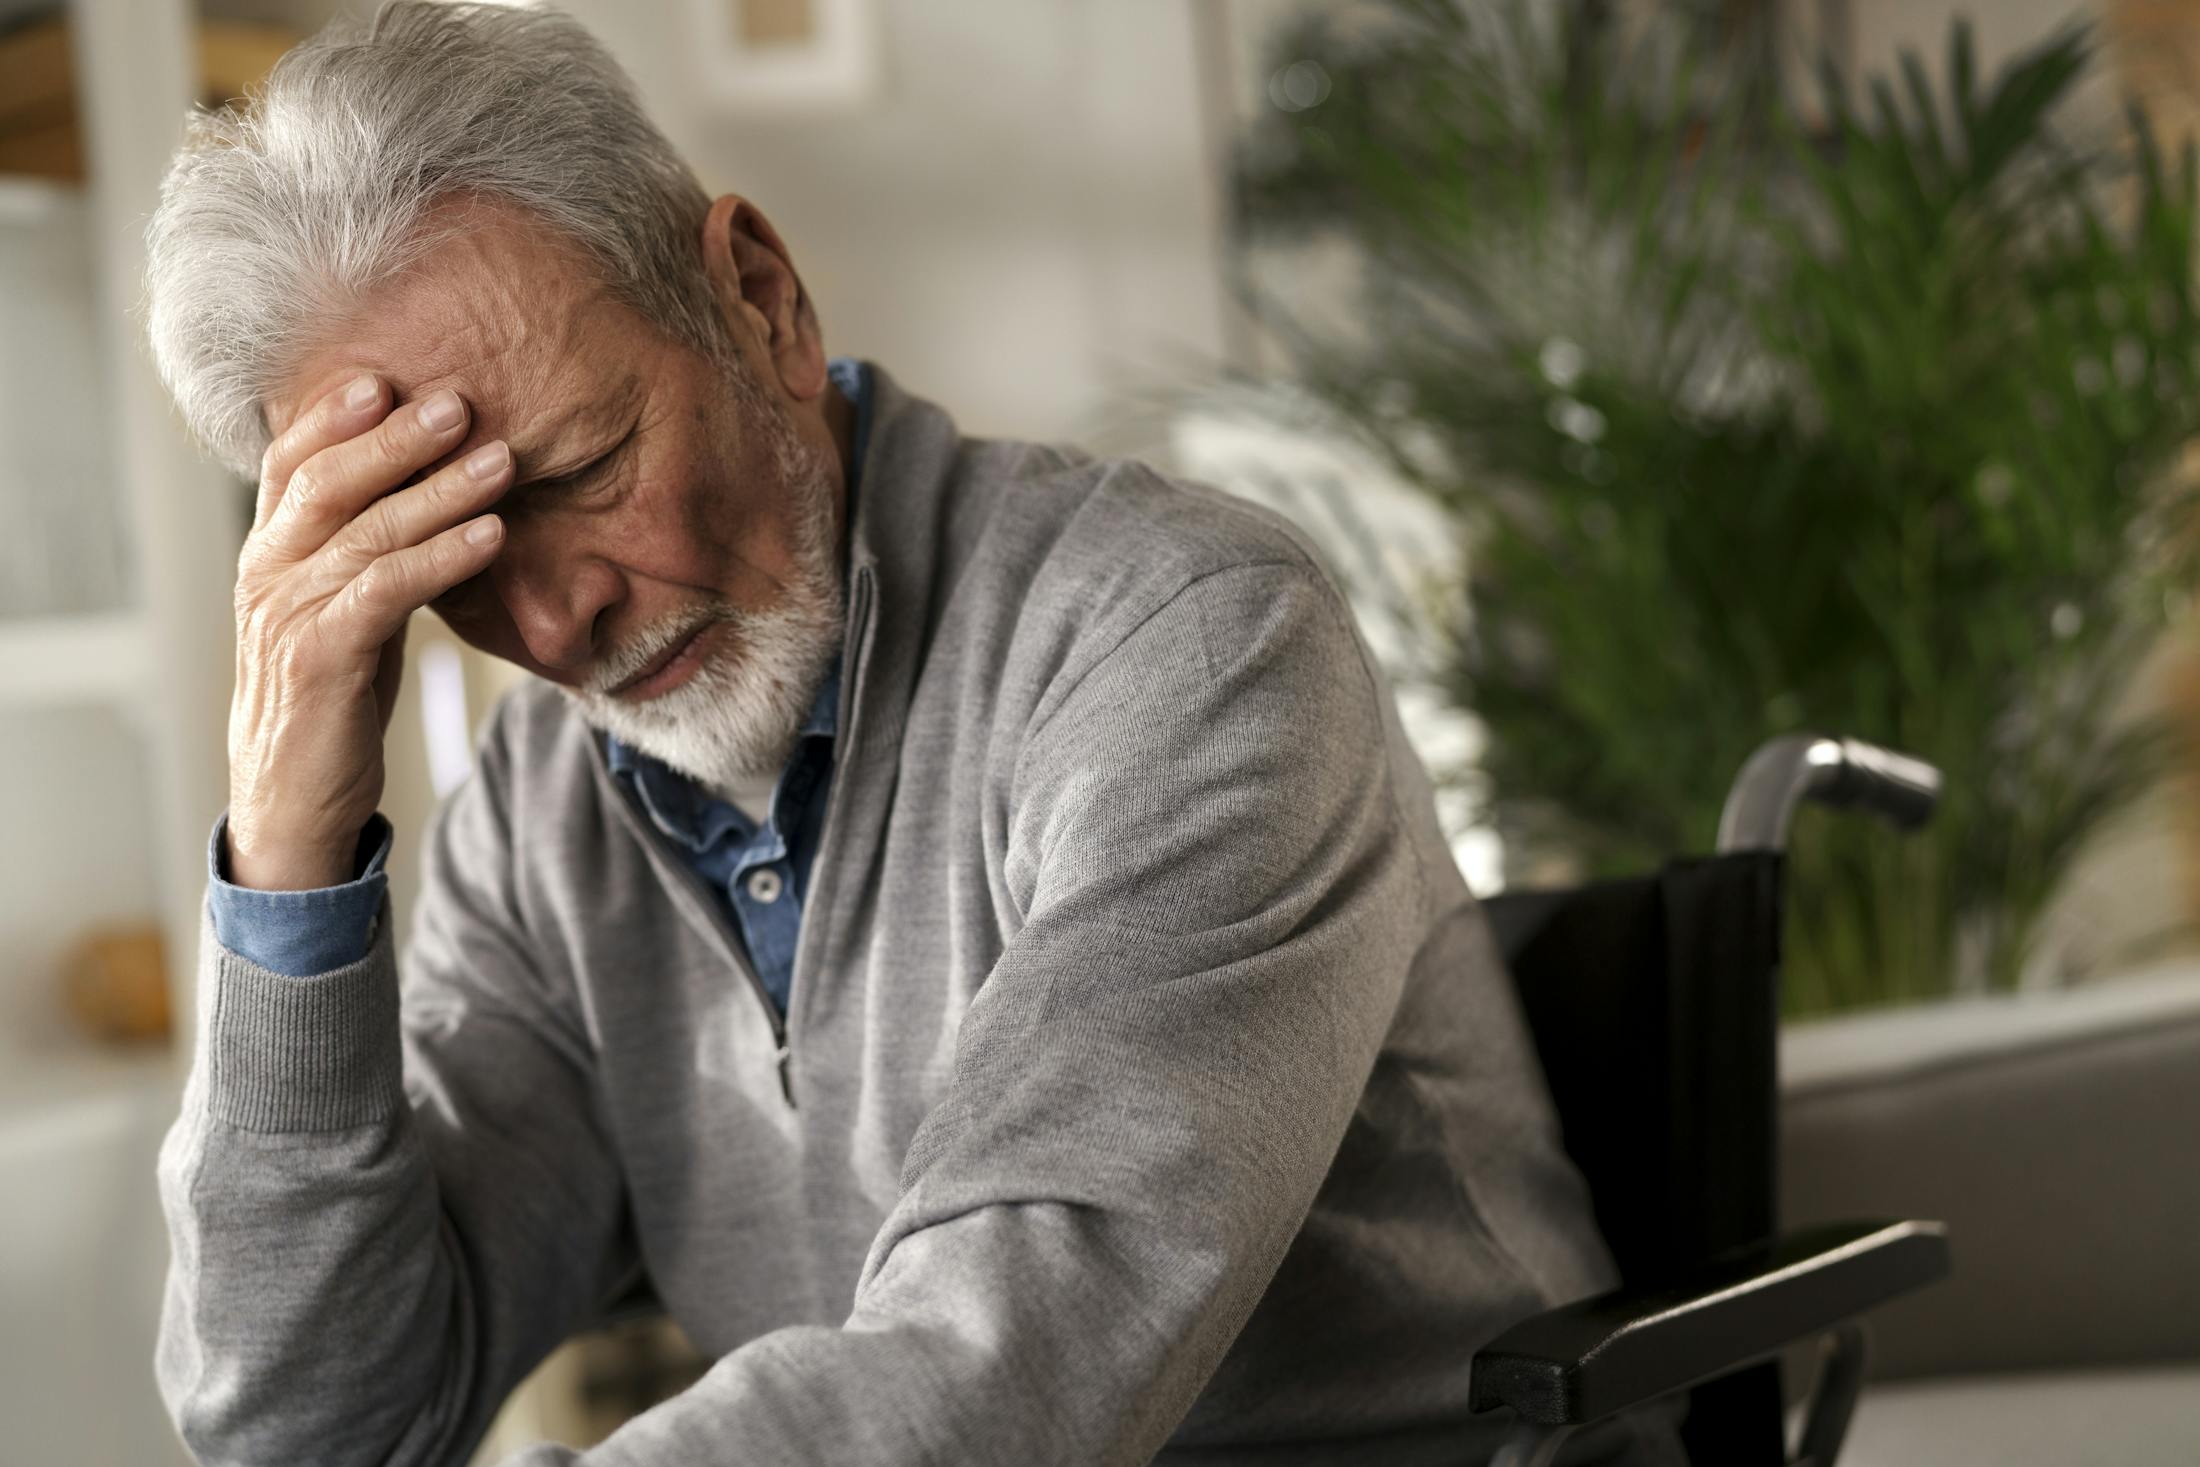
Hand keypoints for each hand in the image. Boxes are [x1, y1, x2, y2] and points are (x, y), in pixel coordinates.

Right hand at [225, 374, 511, 890]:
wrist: (293, 798)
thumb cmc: (331, 694)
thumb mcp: (347, 606)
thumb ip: (368, 549)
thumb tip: (430, 489)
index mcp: (270, 551)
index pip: (294, 461)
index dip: (337, 414)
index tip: (391, 376)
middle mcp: (268, 571)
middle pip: (329, 482)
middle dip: (398, 437)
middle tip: (461, 400)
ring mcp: (290, 613)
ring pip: (366, 532)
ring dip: (440, 491)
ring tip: (501, 459)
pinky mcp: (322, 657)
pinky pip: (387, 591)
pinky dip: (443, 558)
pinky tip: (491, 536)